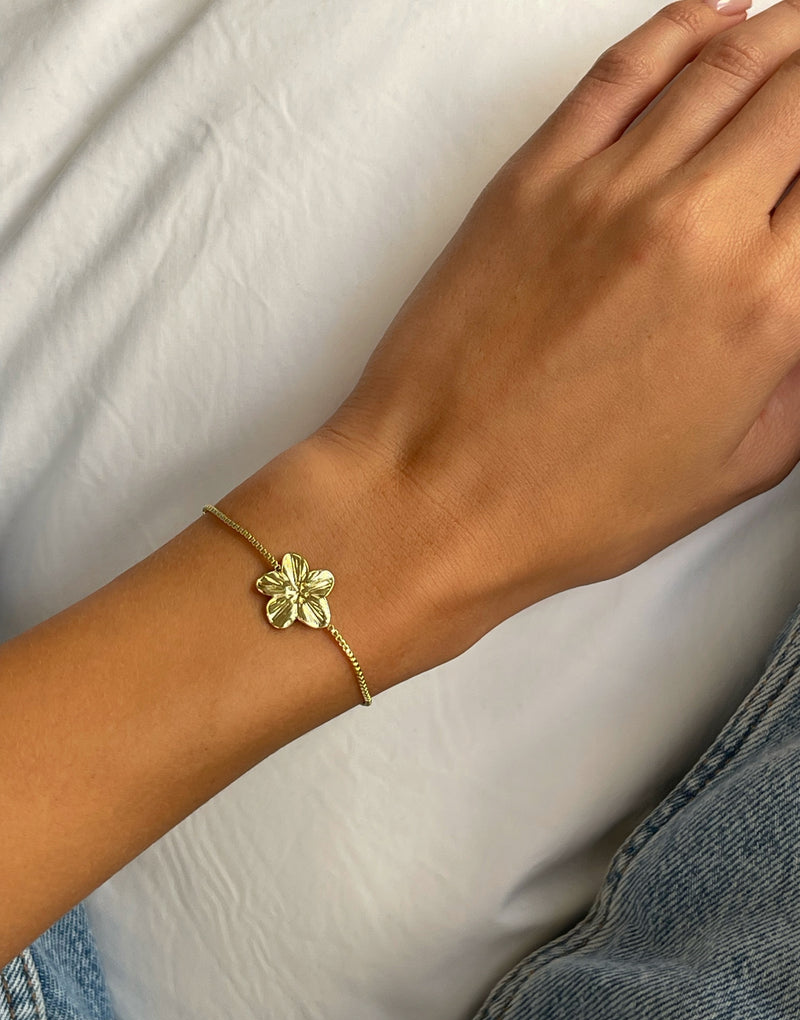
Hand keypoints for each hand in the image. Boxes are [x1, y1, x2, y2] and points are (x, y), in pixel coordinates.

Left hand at [309, 0, 799, 651]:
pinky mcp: (535, 178)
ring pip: (728, 64)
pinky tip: (721, 13)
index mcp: (768, 308)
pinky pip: (627, 70)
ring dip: (787, 31)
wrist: (434, 498)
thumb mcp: (735, 469)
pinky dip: (686, 25)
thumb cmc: (572, 505)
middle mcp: (701, 228)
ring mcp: (611, 190)